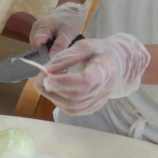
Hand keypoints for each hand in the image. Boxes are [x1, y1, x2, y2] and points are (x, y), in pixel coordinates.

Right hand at [29, 2, 84, 55]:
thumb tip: (51, 59)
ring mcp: (35, 31)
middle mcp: (35, 29)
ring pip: (38, 47)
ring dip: (46, 51)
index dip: (42, 56)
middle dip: (45, 54)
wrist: (70, 10)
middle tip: (56, 59)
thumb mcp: (67, 33)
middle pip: (36, 47)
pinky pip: (40, 44)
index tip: (51, 63)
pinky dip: (47, 48)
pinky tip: (54, 48)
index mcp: (41, 27)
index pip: (36, 46)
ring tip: (57, 53)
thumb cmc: (70, 20)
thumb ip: (59, 46)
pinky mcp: (38, 34)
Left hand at [33, 33, 149, 115]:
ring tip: (41, 86)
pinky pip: (75, 111)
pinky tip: (53, 93)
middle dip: (54, 90)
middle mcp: (105, 88)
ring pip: (74, 107)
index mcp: (105, 69)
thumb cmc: (101, 52)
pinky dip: (60, 103)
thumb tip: (46, 70)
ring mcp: (100, 100)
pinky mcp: (94, 106)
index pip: (86, 81)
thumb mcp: (85, 46)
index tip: (46, 78)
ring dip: (54, 98)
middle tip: (38, 80)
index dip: (65, 82)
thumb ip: (66, 57)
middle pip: (77, 97)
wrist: (118, 63)